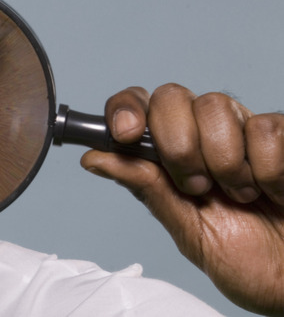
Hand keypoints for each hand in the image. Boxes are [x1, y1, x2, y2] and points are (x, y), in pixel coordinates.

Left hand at [81, 83, 283, 315]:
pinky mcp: (282, 136)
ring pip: (215, 105)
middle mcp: (203, 133)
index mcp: (170, 153)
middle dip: (177, 144)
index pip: (137, 105)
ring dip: (224, 161)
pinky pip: (265, 129)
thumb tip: (92, 158)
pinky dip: (267, 169)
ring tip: (241, 195)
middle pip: (171, 96)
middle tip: (196, 186)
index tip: (125, 133)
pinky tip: (273, 190)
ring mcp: (244, 130)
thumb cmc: (245, 260)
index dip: (126, 109)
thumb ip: (145, 187)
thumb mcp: (186, 229)